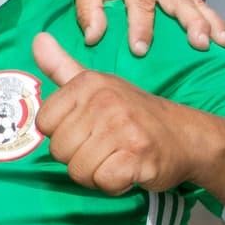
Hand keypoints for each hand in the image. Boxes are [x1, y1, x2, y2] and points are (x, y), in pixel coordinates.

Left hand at [33, 32, 212, 193]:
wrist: (187, 136)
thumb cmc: (135, 114)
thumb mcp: (98, 85)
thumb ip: (62, 67)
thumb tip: (37, 39)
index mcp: (88, 83)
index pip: (44, 123)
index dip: (62, 135)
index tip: (86, 130)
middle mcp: (104, 101)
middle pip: (59, 151)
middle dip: (79, 158)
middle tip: (105, 148)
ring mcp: (122, 127)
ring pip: (78, 171)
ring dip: (96, 174)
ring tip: (116, 159)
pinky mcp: (137, 155)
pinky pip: (103, 182)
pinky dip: (114, 185)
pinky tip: (128, 171)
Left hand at [71, 0, 224, 55]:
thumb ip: (89, 11)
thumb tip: (94, 37)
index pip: (141, 1)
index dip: (141, 26)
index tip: (140, 49)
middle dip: (191, 22)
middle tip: (200, 44)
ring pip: (193, 0)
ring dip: (209, 21)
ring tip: (221, 42)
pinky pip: (195, 2)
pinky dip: (209, 18)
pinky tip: (219, 35)